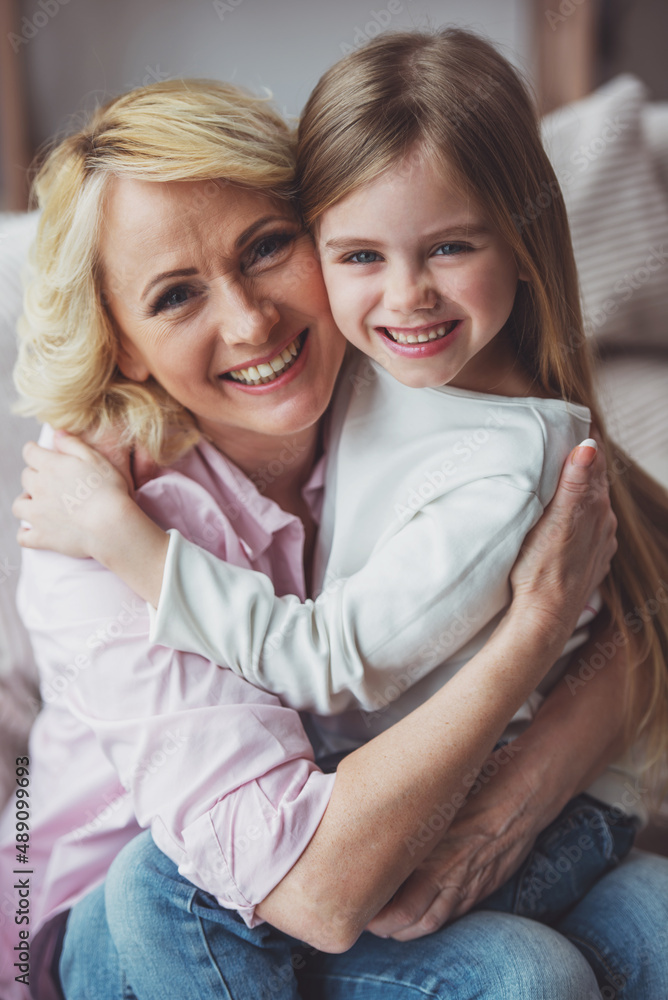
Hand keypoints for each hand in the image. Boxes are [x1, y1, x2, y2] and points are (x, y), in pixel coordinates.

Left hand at [13, 432, 130, 558]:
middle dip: (34, 476)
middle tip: (48, 479)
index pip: (30, 452)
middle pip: (26, 477)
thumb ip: (73, 444)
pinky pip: (23, 537)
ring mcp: (38, 514)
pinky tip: (31, 530)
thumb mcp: (96, 459)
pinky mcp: (43, 537)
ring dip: (25, 502)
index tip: (38, 452)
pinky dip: (25, 533)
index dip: (34, 450)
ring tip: (36, 503)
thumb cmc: (109, 491)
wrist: (111, 526)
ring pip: (19, 505)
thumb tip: (57, 434)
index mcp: (51, 467)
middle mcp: (39, 488)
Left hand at [366, 743, 542, 940]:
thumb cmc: (478, 787)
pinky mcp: (485, 885)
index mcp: (432, 856)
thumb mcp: (435, 801)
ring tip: (391, 923)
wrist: (523, 796)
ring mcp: (470, 884)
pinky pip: (456, 911)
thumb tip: (376, 823)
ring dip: (409, 929)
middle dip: (387, 928)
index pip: (399, 908)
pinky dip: (435, 917)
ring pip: (434, 921)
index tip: (358, 905)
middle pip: (412, 921)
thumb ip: (409, 821)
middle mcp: (449, 876)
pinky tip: (424, 910)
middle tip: (369, 920)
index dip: (376, 916)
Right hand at [510, 437, 616, 640]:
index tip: (572, 423)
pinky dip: (582, 517)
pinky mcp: (593, 562)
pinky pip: (592, 530)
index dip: (585, 441)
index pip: (595, 461)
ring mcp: (601, 544)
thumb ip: (574, 482)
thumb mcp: (554, 519)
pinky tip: (570, 521)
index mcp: (595, 506)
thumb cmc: (541, 568)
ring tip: (564, 479)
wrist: (545, 616)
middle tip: (564, 444)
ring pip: (596, 506)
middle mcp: (605, 523)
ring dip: (583, 491)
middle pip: (597, 482)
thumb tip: (589, 446)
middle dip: (584, 463)